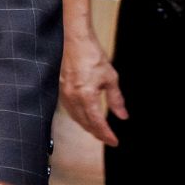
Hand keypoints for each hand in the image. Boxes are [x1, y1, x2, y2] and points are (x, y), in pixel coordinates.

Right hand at [59, 29, 125, 145]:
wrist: (76, 43)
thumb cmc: (93, 57)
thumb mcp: (111, 78)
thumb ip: (116, 99)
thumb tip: (122, 116)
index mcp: (86, 96)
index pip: (97, 122)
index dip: (106, 134)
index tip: (114, 142)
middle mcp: (73, 97)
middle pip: (84, 123)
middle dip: (97, 133)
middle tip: (108, 139)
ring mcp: (64, 94)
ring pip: (75, 117)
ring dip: (87, 126)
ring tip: (98, 131)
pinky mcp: (61, 89)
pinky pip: (70, 109)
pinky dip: (79, 117)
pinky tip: (85, 117)